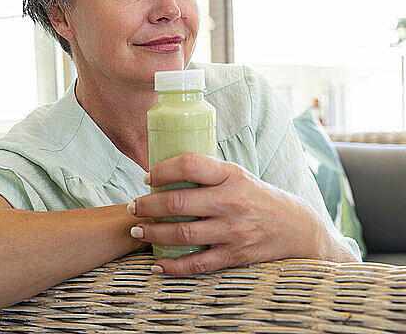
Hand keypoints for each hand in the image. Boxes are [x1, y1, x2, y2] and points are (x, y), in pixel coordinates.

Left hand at [127, 152, 328, 275]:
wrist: (298, 228)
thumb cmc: (260, 197)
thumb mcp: (238, 176)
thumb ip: (208, 174)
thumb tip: (166, 171)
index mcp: (231, 175)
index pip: (190, 164)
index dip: (163, 169)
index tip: (147, 176)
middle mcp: (232, 202)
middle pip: (178, 202)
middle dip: (147, 205)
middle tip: (132, 207)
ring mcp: (234, 231)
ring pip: (183, 234)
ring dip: (154, 234)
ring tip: (138, 231)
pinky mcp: (236, 255)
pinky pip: (198, 264)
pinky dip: (174, 266)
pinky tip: (158, 264)